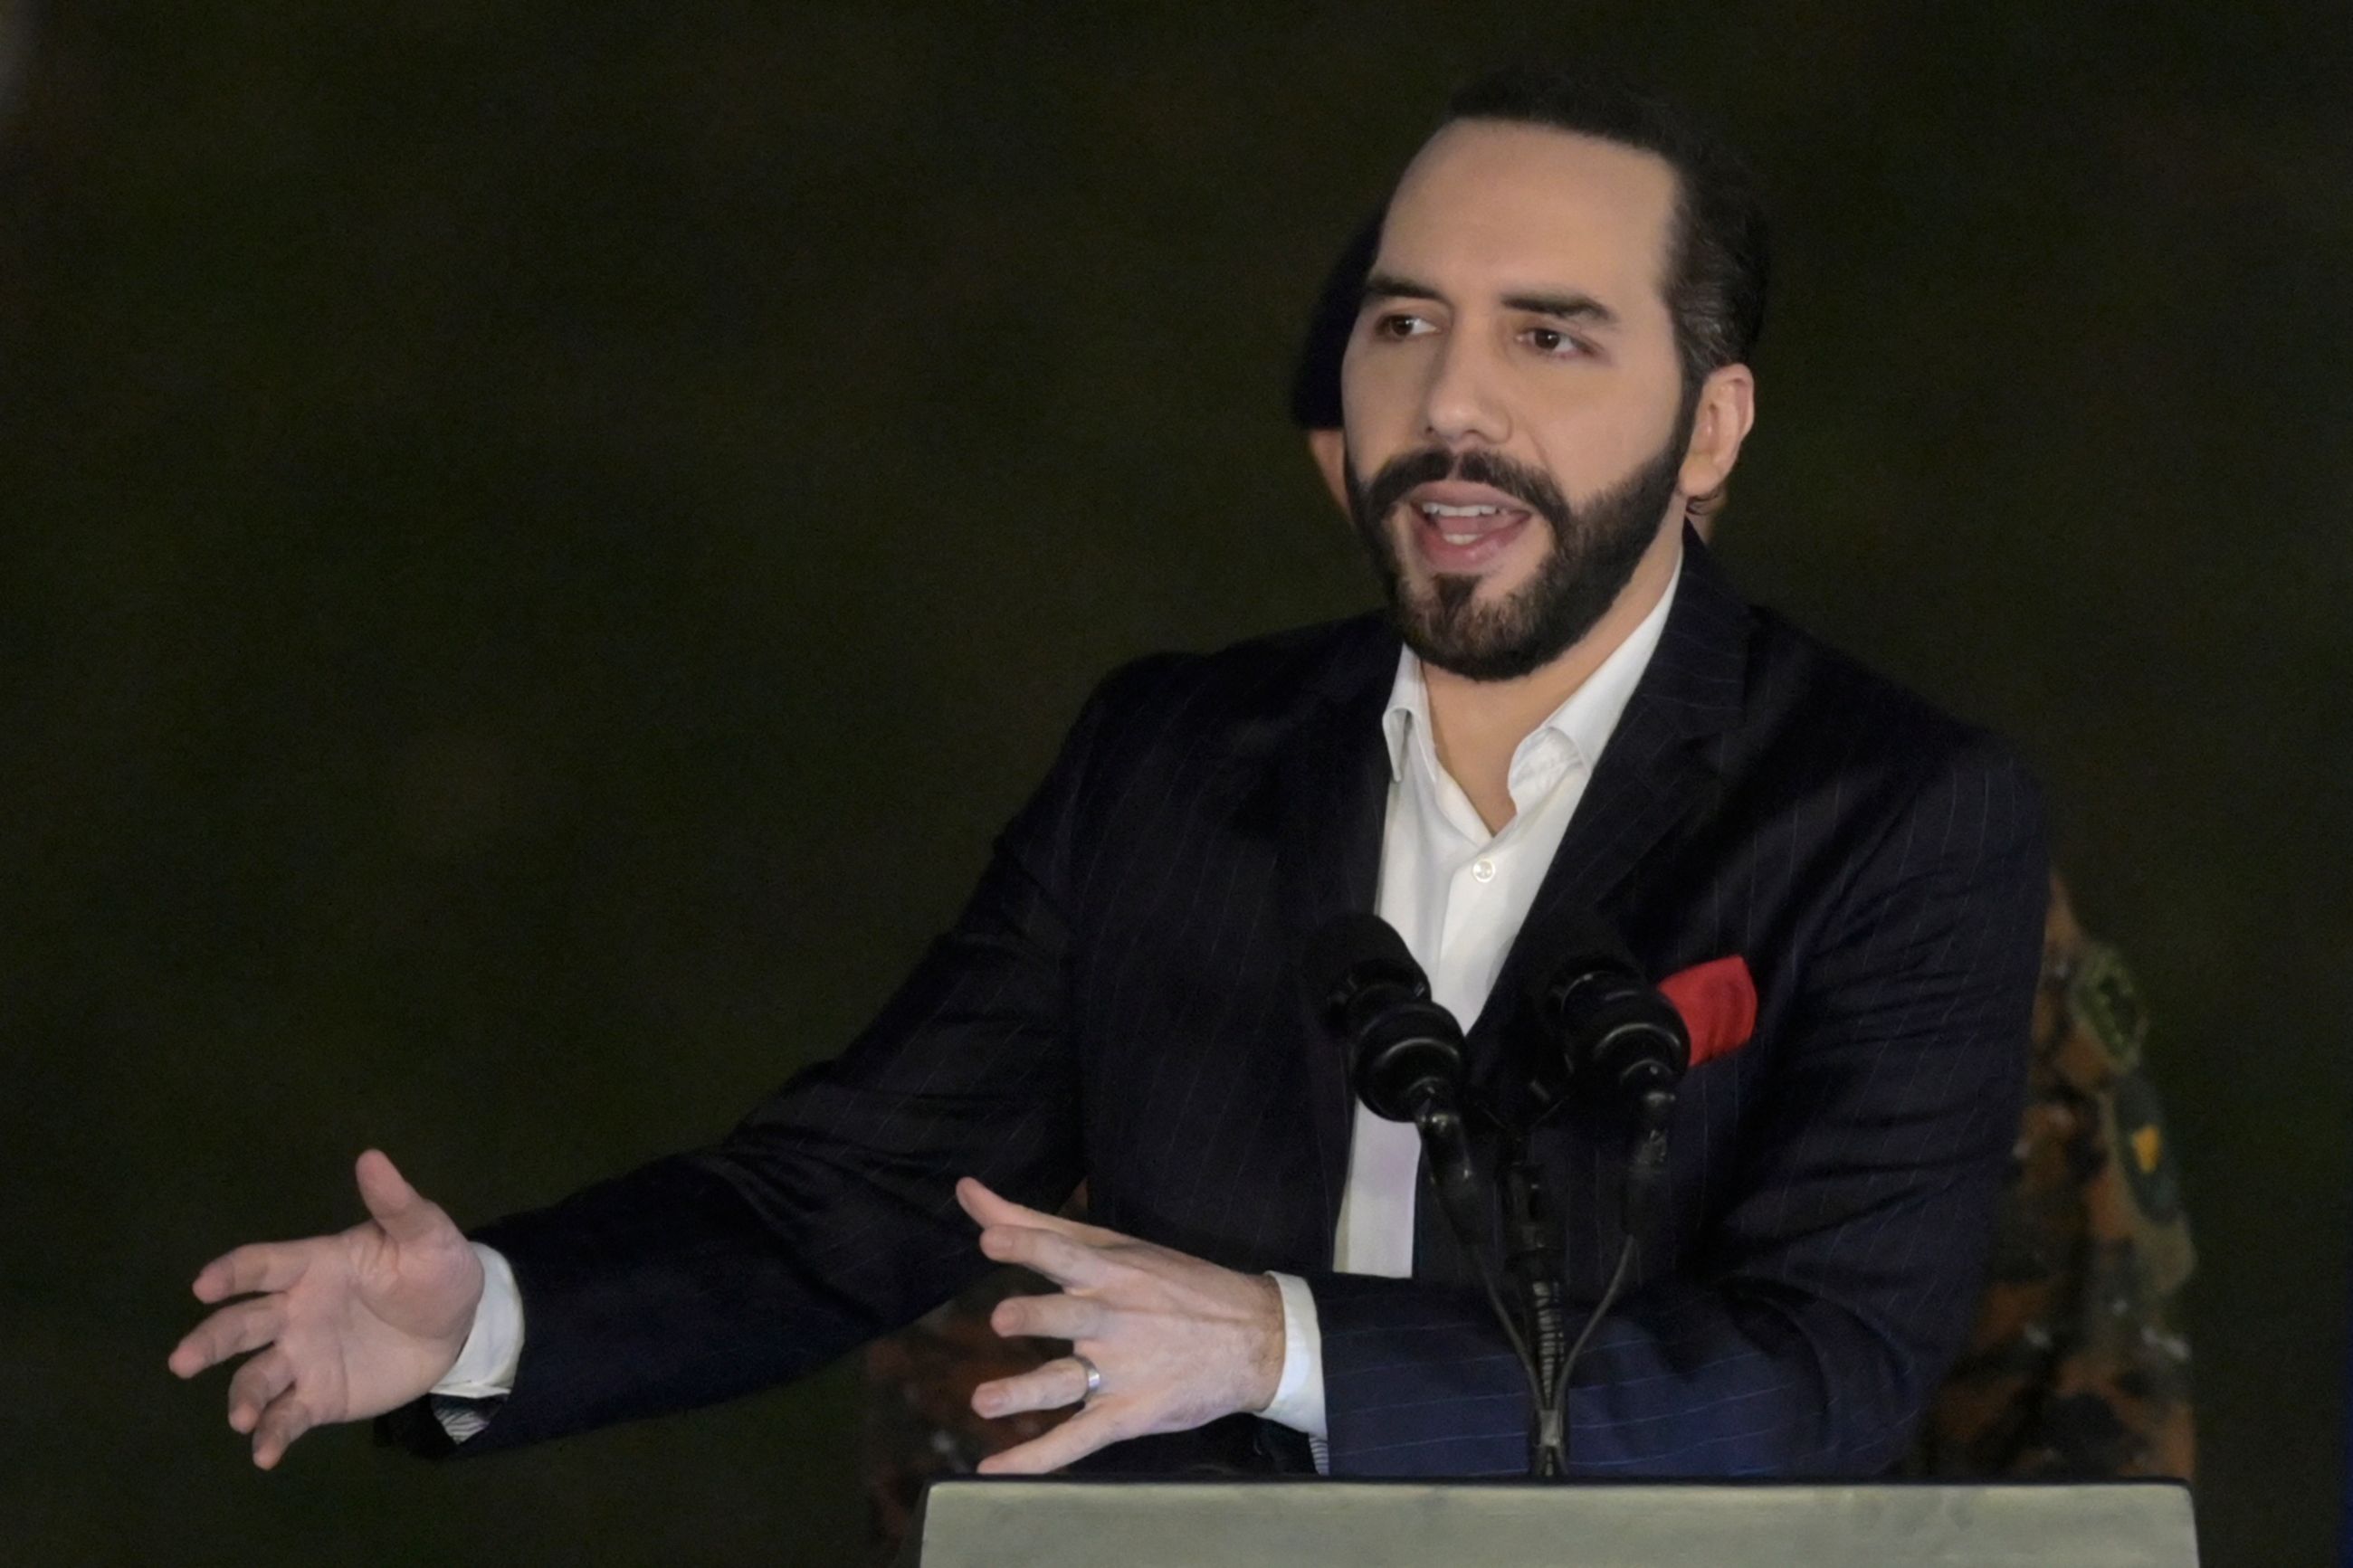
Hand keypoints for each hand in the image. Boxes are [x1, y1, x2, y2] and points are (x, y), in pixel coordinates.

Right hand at [167, 1150, 484, 1468]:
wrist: (461, 1327)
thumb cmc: (435, 1270)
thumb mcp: (427, 1235)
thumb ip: (397, 1205)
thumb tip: (372, 1157)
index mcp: (314, 1265)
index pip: (263, 1265)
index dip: (232, 1272)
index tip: (204, 1285)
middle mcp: (294, 1311)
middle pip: (240, 1325)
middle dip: (210, 1342)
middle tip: (183, 1361)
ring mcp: (302, 1356)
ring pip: (255, 1376)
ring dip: (242, 1397)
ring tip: (240, 1419)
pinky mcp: (317, 1396)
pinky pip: (285, 1416)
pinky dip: (271, 1435)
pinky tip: (265, 1454)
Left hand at [955, 1177, 1284, 1473]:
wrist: (1253, 1339)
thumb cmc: (1174, 1284)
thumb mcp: (1114, 1246)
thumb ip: (1035, 1225)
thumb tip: (968, 1192)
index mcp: (1112, 1272)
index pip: (1063, 1254)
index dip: (1027, 1245)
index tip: (990, 1239)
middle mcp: (1113, 1320)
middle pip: (1067, 1317)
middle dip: (1035, 1316)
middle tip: (1002, 1319)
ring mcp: (1120, 1372)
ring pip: (1065, 1382)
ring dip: (1025, 1392)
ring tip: (983, 1401)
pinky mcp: (1127, 1414)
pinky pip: (1077, 1440)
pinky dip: (1036, 1458)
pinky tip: (994, 1467)